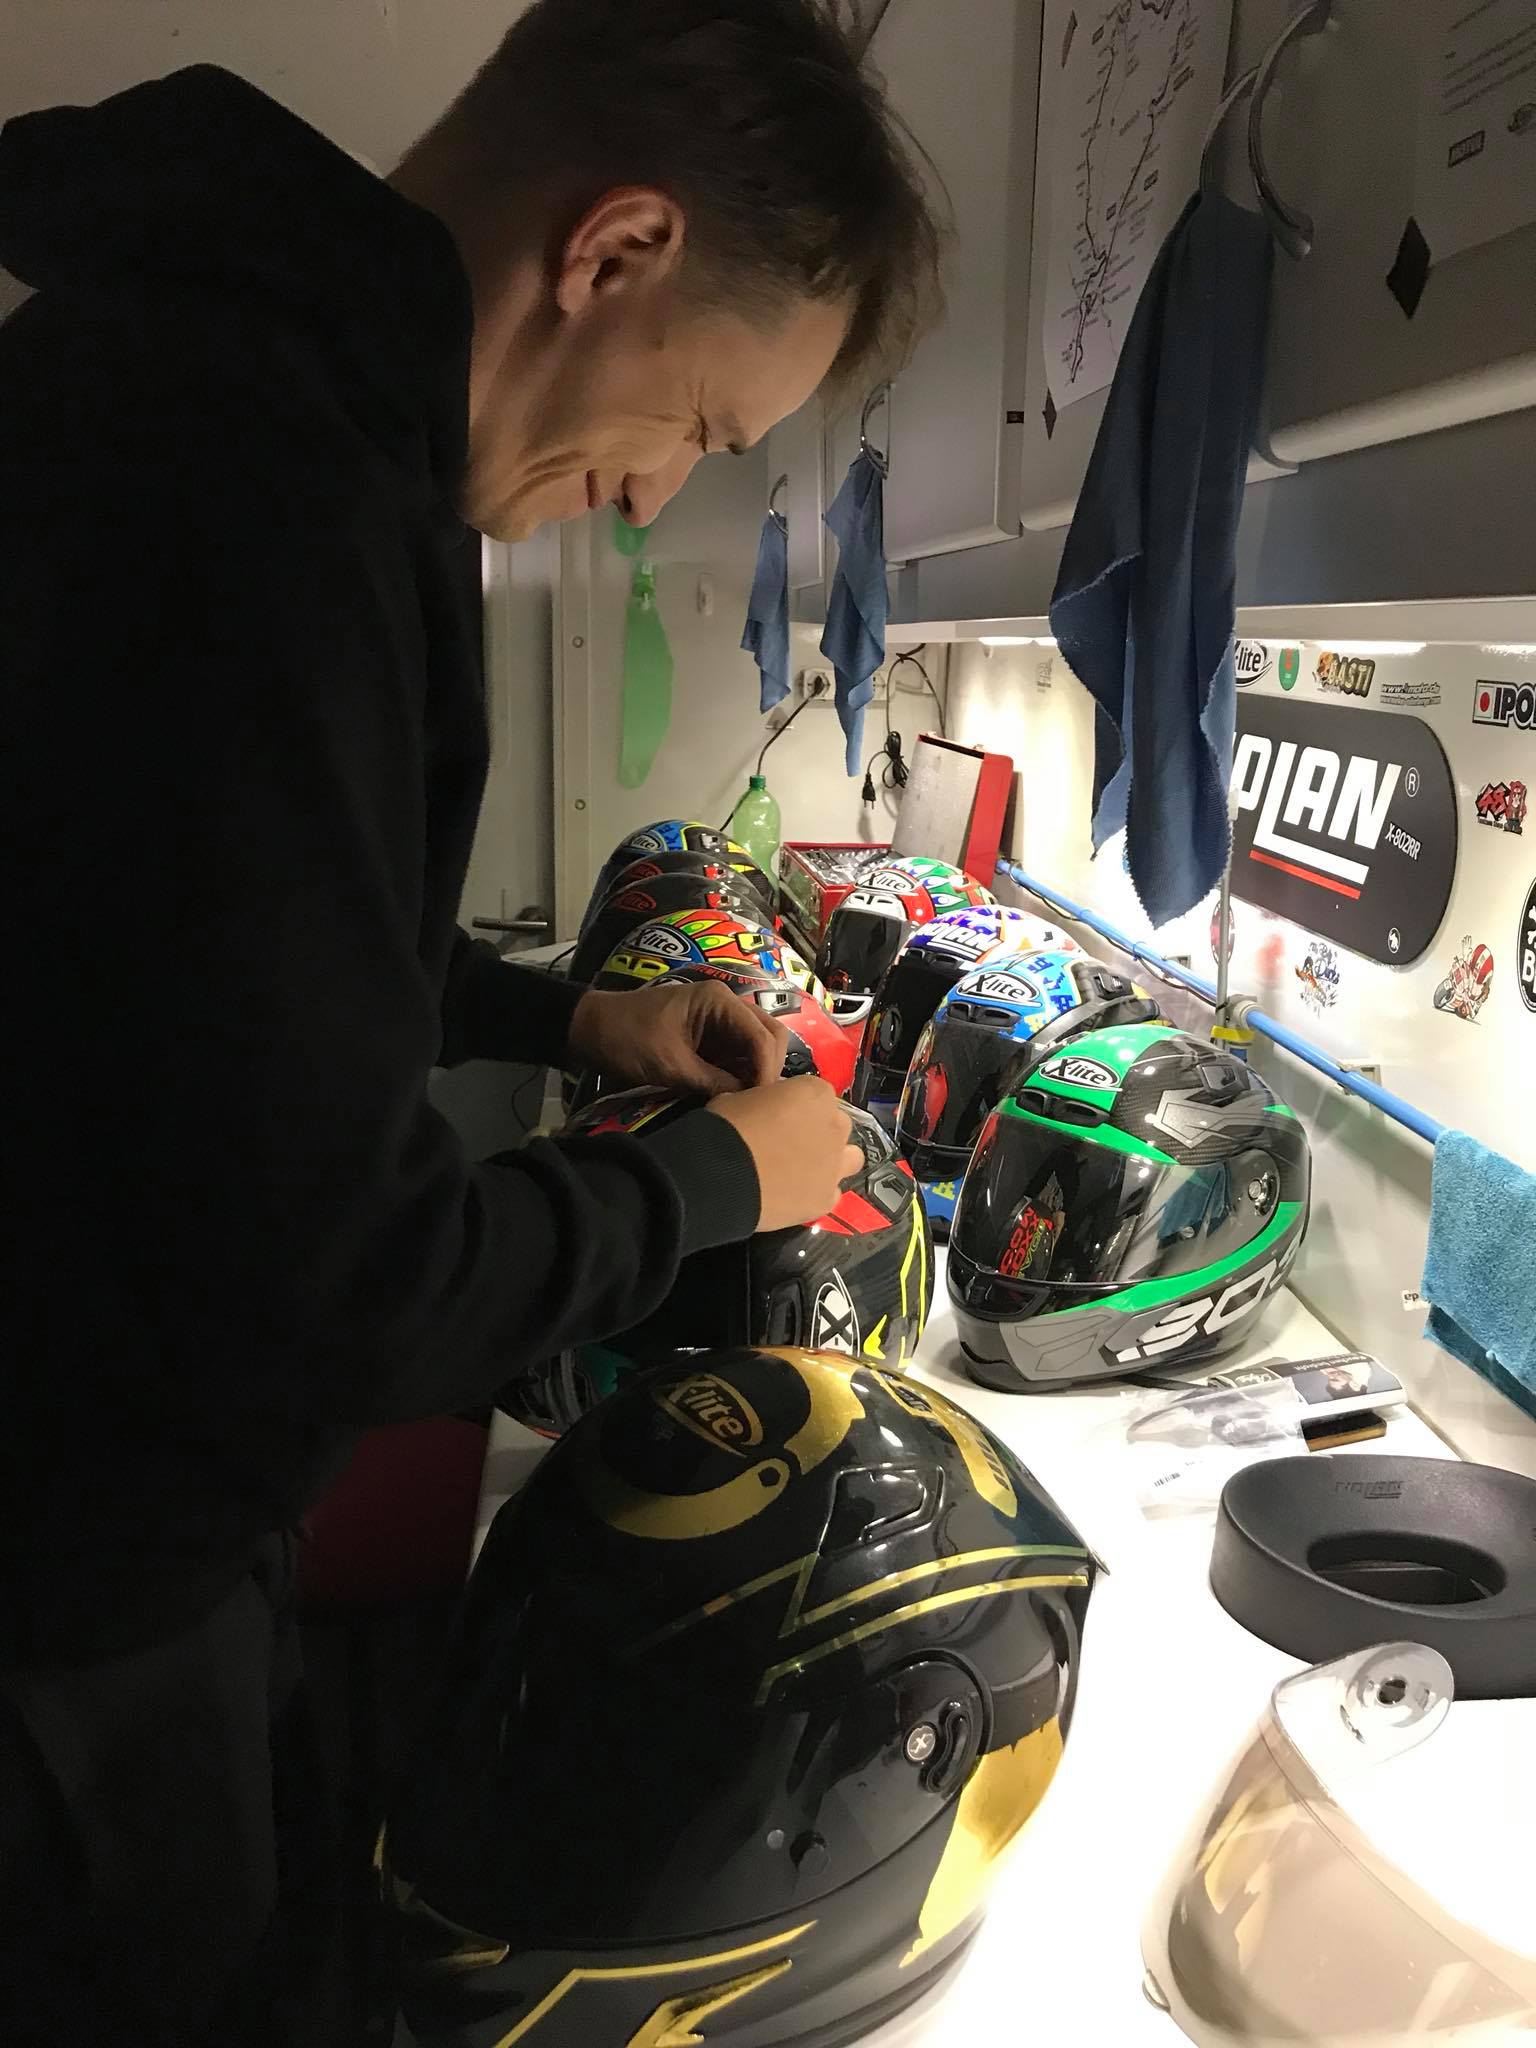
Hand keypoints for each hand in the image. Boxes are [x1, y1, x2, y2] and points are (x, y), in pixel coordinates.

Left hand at [568, 980, 787, 1096]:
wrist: (591, 1030)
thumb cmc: (628, 1039)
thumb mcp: (671, 1066)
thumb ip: (713, 1083)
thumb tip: (747, 1103)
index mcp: (719, 1002)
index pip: (763, 1037)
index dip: (766, 1071)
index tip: (761, 1104)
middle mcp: (727, 1006)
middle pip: (770, 1037)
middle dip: (767, 1070)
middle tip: (757, 1104)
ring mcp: (720, 1021)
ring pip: (757, 1048)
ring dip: (755, 1074)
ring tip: (747, 1104)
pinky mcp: (711, 1038)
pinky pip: (738, 1056)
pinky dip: (740, 1076)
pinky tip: (734, 1096)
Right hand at [708, 1078, 862, 1231]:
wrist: (721, 1176)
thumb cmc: (727, 1127)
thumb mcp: (741, 1097)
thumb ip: (766, 1102)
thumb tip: (766, 1112)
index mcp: (815, 1093)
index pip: (816, 1094)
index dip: (798, 1105)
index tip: (779, 1116)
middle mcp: (835, 1126)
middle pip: (836, 1125)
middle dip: (818, 1131)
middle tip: (790, 1143)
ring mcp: (835, 1165)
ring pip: (849, 1158)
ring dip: (832, 1160)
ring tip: (803, 1170)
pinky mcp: (827, 1199)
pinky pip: (831, 1193)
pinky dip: (817, 1193)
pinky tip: (795, 1196)